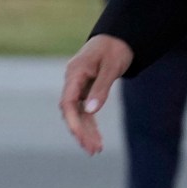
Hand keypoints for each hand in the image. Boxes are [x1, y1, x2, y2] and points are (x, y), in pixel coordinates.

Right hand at [59, 35, 133, 155]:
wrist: (119, 37)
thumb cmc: (115, 48)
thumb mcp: (112, 67)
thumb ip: (101, 89)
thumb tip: (91, 111)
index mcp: (75, 72)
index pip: (67, 102)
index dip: (72, 121)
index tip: (80, 136)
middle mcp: (73, 81)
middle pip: (71, 111)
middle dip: (81, 131)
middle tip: (93, 150)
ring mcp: (78, 86)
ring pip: (78, 114)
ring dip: (86, 132)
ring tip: (96, 150)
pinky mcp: (85, 90)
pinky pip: (85, 111)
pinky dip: (90, 125)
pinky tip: (96, 139)